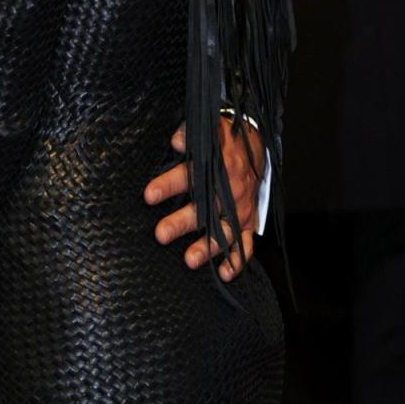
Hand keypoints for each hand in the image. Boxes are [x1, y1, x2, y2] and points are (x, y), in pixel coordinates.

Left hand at [144, 115, 264, 281]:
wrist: (256, 147)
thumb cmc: (223, 140)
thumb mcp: (210, 128)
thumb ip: (191, 133)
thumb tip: (176, 140)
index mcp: (218, 165)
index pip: (190, 175)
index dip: (169, 185)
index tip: (148, 196)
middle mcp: (230, 190)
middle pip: (204, 209)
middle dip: (181, 223)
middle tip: (160, 234)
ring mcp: (241, 209)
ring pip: (224, 231)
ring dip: (207, 247)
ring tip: (188, 260)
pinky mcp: (248, 222)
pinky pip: (246, 244)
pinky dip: (237, 260)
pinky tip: (224, 275)